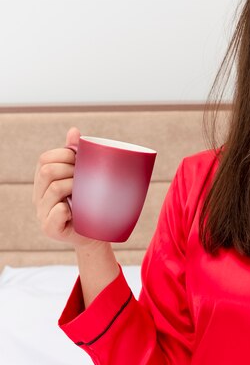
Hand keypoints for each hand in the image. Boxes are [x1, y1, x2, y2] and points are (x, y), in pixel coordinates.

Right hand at [33, 127, 101, 244]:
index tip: (82, 160)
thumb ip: (76, 155)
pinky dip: (67, 208)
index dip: (65, 154)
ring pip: (54, 189)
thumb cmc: (89, 203)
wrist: (96, 233)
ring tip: (85, 193)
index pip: (45, 158)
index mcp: (44, 181)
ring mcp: (42, 213)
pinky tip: (75, 210)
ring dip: (74, 186)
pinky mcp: (50, 228)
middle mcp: (39, 196)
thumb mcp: (83, 177)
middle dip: (71, 169)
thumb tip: (74, 131)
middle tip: (87, 177)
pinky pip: (56, 213)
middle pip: (48, 171)